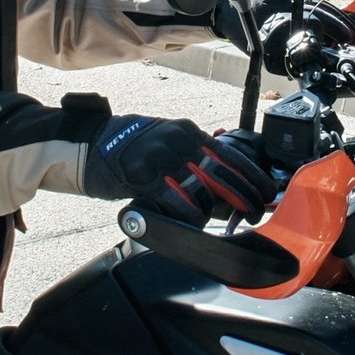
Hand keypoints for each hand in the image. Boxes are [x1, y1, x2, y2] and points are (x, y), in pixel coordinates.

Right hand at [83, 116, 274, 222]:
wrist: (87, 144)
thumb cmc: (127, 146)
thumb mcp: (165, 140)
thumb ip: (192, 155)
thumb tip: (222, 184)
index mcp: (188, 131)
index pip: (230, 153)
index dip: (252, 175)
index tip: (266, 190)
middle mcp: (179, 140)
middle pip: (223, 173)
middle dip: (243, 196)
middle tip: (254, 211)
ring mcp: (162, 157)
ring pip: (202, 189)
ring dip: (215, 210)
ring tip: (220, 221)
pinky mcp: (144, 176)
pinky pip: (177, 201)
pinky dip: (190, 215)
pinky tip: (195, 224)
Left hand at [247, 0, 354, 71]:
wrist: (222, 8)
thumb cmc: (240, 30)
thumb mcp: (258, 46)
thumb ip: (280, 56)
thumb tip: (305, 67)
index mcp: (278, 5)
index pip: (312, 15)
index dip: (331, 28)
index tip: (343, 39)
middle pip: (320, 5)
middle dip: (339, 23)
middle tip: (352, 38)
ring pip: (317, 1)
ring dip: (334, 17)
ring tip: (348, 32)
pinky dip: (322, 11)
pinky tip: (332, 22)